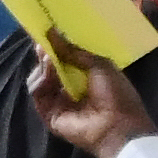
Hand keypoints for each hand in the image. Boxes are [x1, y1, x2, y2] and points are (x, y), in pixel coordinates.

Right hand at [27, 31, 155, 157]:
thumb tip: (52, 32)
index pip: (63, 60)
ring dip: (43, 67)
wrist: (119, 125)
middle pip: (48, 68)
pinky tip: (50, 73)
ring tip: (50, 60)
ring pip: (39, 79)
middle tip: (43, 44)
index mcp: (84, 78)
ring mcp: (58, 102)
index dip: (54, 47)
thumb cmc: (117, 94)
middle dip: (45, 55)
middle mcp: (69, 90)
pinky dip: (41, 81)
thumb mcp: (99, 65)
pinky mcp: (49, 114)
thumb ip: (74, 51)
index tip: (46, 32)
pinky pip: (38, 93)